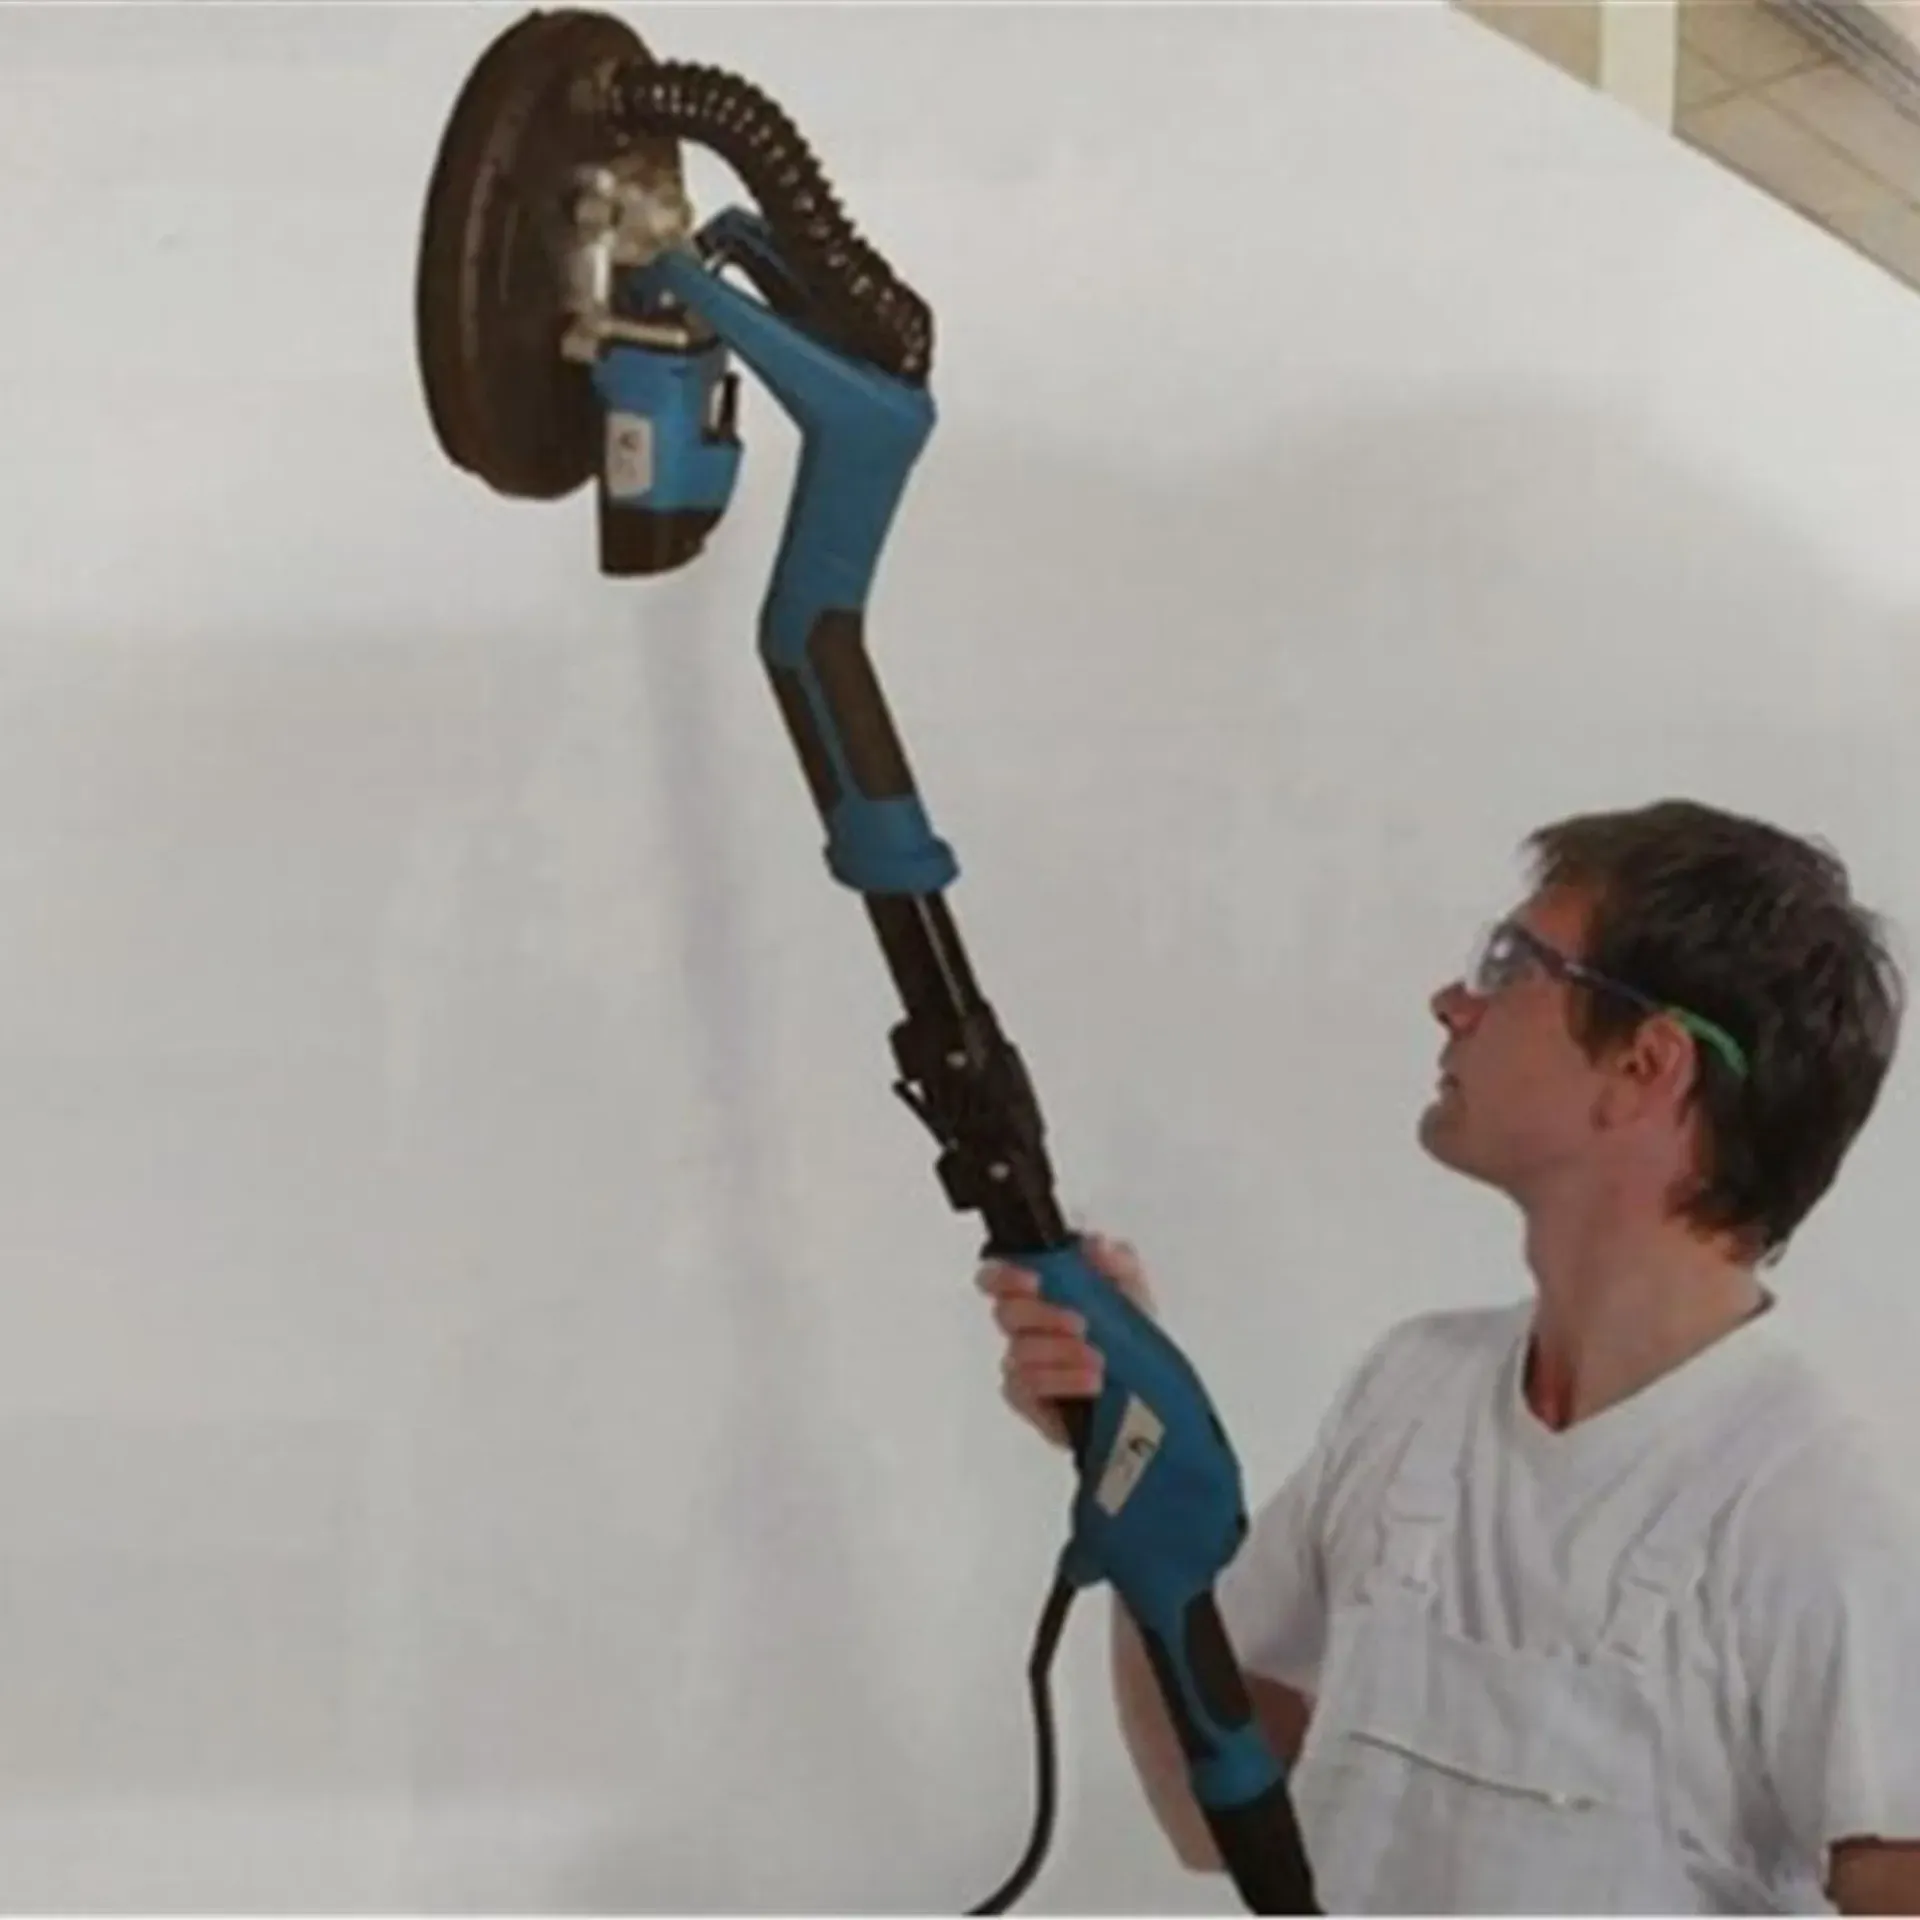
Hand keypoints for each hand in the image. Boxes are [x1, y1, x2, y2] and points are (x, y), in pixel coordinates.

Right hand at [976, 1231, 1157, 1448]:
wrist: (1147, 1385)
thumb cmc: (1129, 1330)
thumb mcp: (1133, 1288)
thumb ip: (1117, 1260)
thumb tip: (1095, 1244)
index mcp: (1037, 1290)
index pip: (996, 1276)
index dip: (1005, 1276)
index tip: (1035, 1281)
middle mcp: (1022, 1324)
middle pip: (1005, 1313)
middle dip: (1044, 1316)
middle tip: (1082, 1324)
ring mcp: (1020, 1361)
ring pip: (1020, 1352)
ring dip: (1061, 1354)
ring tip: (1100, 1361)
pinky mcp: (1026, 1397)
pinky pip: (1028, 1387)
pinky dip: (1062, 1381)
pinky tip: (1091, 1383)